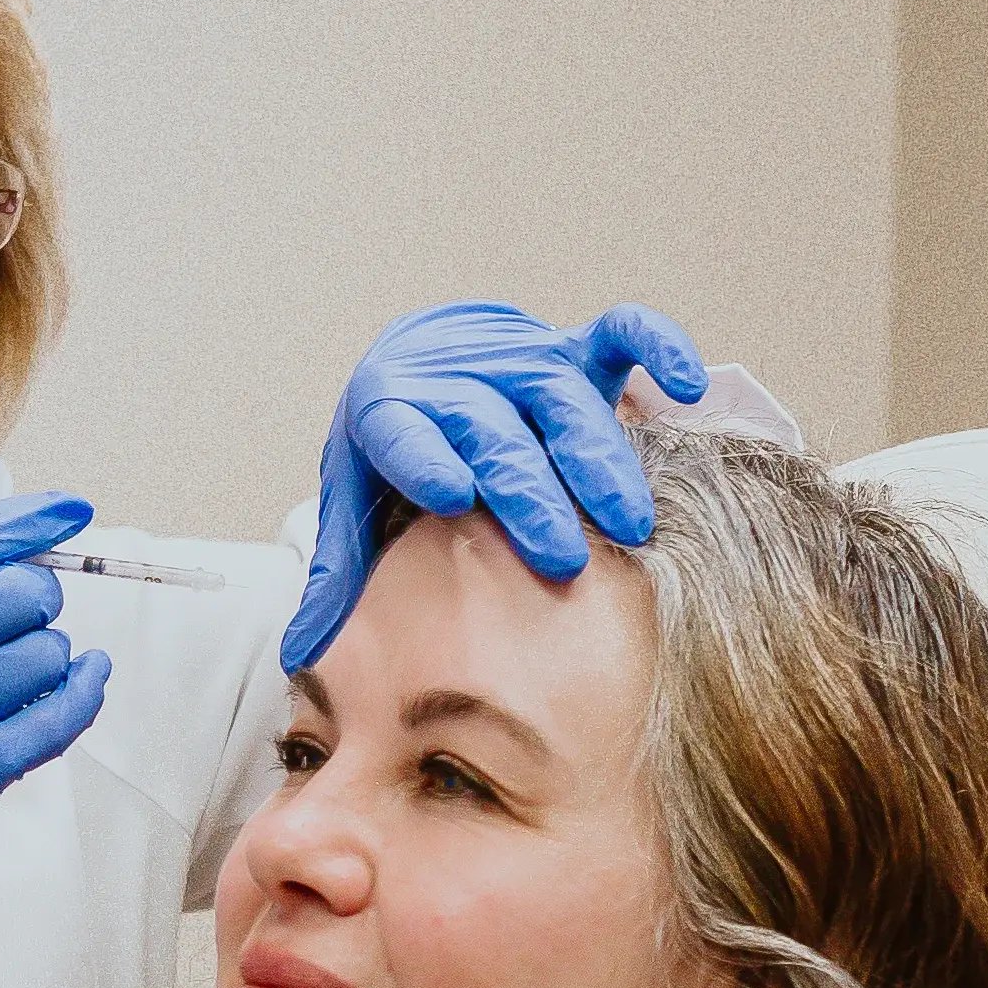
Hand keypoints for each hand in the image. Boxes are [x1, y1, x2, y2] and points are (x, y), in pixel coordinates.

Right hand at [0, 442, 111, 951]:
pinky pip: (53, 722)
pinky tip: (83, 677)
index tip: (70, 509)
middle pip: (14, 597)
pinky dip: (80, 695)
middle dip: (28, 595)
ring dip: (41, 652)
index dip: (28, 521)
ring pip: (41, 656)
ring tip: (8, 663)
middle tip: (9, 610)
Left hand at [284, 299, 708, 665]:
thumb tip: (300, 655)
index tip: (453, 495)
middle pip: (496, 429)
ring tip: (630, 526)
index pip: (404, 430)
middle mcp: (458, 378)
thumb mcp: (356, 505)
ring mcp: (522, 358)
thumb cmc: (392, 456)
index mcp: (389, 410)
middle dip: (531, 492)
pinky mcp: (574, 345)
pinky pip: (622, 332)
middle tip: (564, 559)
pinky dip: (658, 347)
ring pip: (563, 396)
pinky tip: (687, 388)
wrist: (423, 363)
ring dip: (600, 458)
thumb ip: (341, 574)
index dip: (426, 456)